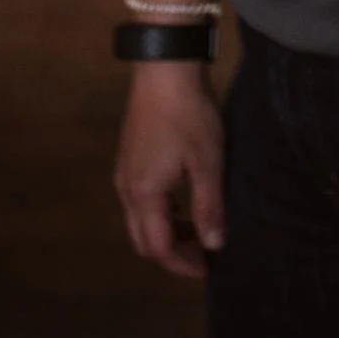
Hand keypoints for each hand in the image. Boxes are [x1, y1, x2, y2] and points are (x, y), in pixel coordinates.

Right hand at [114, 62, 224, 278]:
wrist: (164, 68)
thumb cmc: (188, 115)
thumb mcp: (207, 162)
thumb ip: (209, 207)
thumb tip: (214, 245)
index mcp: (143, 194)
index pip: (158, 247)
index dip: (181, 264)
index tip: (207, 270)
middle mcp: (126, 188)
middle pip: (143, 239)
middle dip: (171, 252)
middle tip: (202, 254)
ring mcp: (125, 171)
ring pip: (141, 219)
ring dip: (167, 230)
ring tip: (199, 227)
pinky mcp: (130, 156)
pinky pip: (141, 199)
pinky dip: (162, 211)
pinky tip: (185, 199)